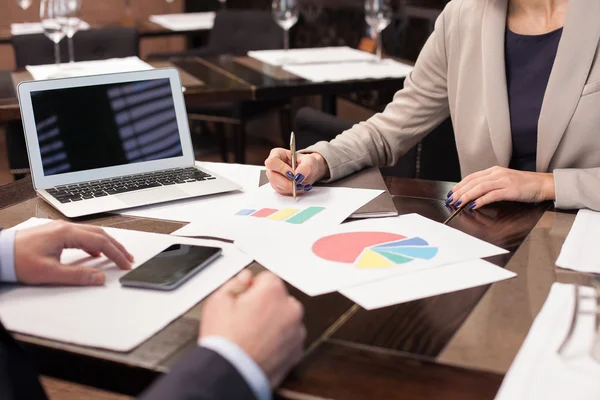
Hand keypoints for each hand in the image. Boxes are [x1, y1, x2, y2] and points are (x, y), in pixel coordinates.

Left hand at [14, 221, 133, 285]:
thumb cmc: (18, 260)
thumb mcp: (50, 272)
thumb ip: (78, 275)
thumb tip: (99, 278)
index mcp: (67, 233)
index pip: (101, 242)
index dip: (116, 254)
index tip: (126, 264)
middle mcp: (66, 227)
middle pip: (100, 234)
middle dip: (117, 247)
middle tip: (128, 259)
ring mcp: (60, 228)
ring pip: (92, 233)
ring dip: (107, 243)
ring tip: (118, 254)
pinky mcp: (55, 233)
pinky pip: (82, 235)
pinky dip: (94, 243)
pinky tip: (96, 252)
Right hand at [201, 271, 305, 387]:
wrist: (231, 373)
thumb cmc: (224, 340)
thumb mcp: (217, 301)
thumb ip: (235, 283)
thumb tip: (245, 279)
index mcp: (273, 292)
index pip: (266, 279)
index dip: (252, 289)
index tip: (244, 300)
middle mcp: (291, 309)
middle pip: (278, 299)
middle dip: (265, 305)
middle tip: (246, 320)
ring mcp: (296, 331)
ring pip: (285, 319)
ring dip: (273, 323)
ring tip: (252, 336)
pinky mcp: (297, 351)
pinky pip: (288, 339)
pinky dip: (278, 341)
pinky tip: (260, 346)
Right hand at [265, 148, 327, 195]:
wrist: (309, 171)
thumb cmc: (307, 162)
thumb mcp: (310, 160)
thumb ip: (305, 167)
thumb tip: (298, 176)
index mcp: (277, 154)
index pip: (272, 162)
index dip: (282, 169)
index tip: (293, 174)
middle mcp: (273, 166)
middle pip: (272, 177)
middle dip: (287, 182)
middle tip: (298, 182)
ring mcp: (274, 178)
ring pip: (278, 186)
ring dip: (292, 187)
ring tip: (302, 183)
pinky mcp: (278, 187)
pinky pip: (283, 192)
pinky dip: (294, 191)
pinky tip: (300, 186)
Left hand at [447, 166, 554, 209]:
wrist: (543, 184)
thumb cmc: (525, 185)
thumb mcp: (504, 181)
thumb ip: (490, 185)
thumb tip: (474, 194)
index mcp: (494, 171)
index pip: (472, 177)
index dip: (459, 185)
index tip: (451, 192)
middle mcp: (497, 174)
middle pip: (473, 182)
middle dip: (459, 191)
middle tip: (450, 199)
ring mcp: (504, 181)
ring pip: (479, 187)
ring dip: (466, 196)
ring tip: (458, 203)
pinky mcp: (510, 190)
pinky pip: (492, 195)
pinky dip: (481, 200)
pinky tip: (474, 205)